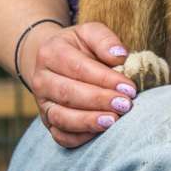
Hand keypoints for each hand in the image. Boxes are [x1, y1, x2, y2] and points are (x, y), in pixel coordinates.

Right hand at [21, 21, 137, 147]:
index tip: (129, 87)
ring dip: (89, 121)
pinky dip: (79, 138)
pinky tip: (100, 133)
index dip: (105, 79)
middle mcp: (41, 80)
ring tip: (113, 121)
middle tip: (125, 105)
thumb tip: (120, 56)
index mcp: (51, 53)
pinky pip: (60, 135)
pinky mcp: (48, 121)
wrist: (55, 59)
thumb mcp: (91, 32)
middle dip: (99, 101)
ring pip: (61, 117)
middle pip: (69, 94)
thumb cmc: (81, 46)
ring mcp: (43, 103)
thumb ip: (105, 40)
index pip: (78, 68)